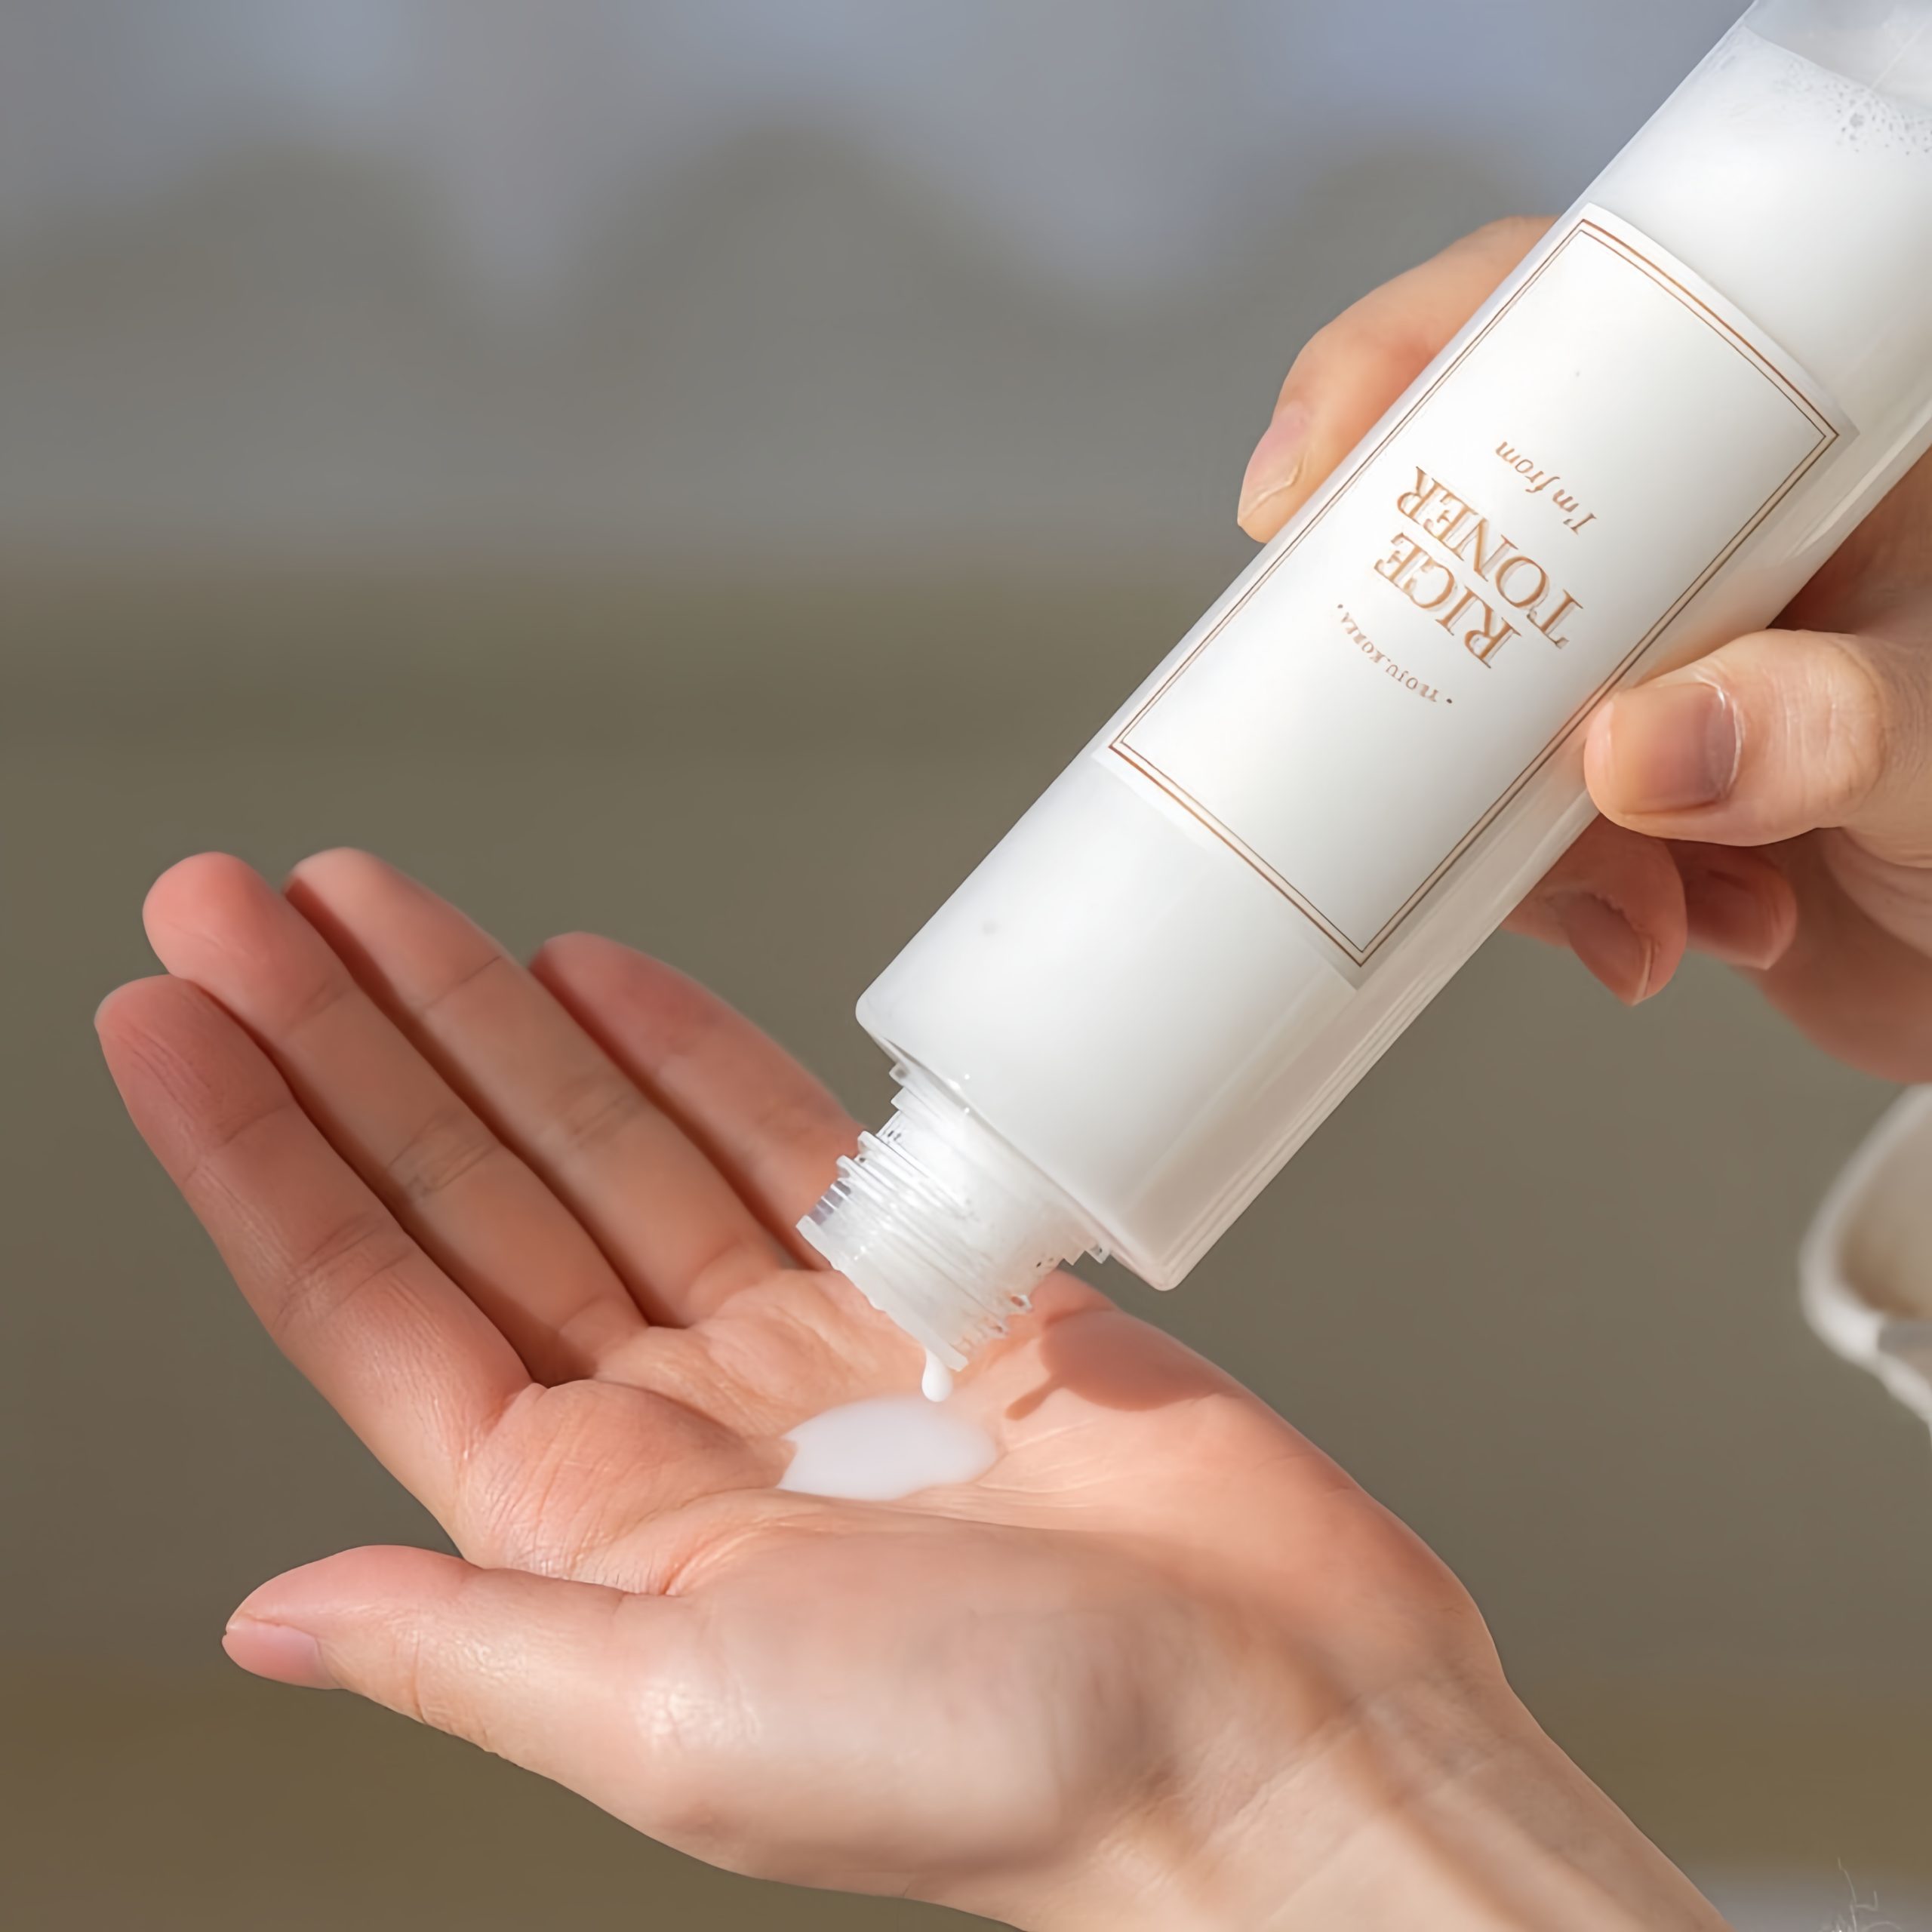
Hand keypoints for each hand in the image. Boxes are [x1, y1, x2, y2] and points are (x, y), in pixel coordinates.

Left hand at [99, 850, 1721, 1929]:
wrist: (1271, 1734)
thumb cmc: (1012, 1769)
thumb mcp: (680, 1728)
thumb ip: (471, 1644)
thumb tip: (274, 1613)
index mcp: (593, 1534)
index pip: (369, 1300)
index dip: (256, 1150)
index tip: (170, 1015)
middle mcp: (680, 1431)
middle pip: (469, 1190)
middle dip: (348, 1041)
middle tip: (238, 902)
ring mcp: (803, 1349)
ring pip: (604, 1144)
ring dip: (491, 1019)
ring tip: (381, 907)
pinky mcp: (935, 1287)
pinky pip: (779, 1141)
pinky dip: (688, 1047)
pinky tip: (599, 974)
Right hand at [1240, 218, 1931, 1081]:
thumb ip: (1826, 727)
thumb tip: (1638, 745)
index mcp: (1797, 453)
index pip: (1574, 329)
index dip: (1411, 360)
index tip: (1308, 474)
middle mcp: (1700, 547)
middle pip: (1470, 522)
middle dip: (1427, 654)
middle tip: (1408, 737)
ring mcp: (1644, 673)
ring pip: (1464, 703)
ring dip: (1505, 830)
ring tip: (1638, 901)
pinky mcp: (1609, 798)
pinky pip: (1498, 828)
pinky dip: (1551, 901)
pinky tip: (1661, 933)